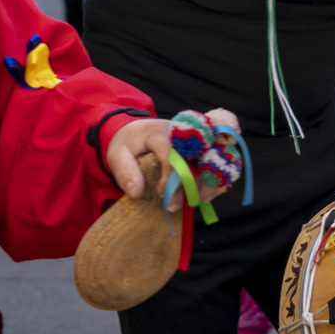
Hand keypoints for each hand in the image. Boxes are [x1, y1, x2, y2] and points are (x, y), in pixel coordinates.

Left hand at [106, 118, 229, 211]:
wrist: (137, 129)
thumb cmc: (128, 142)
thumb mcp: (117, 153)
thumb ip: (124, 171)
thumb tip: (136, 193)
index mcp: (161, 132)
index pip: (173, 155)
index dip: (170, 178)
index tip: (160, 194)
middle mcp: (183, 134)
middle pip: (197, 158)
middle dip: (191, 184)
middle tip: (176, 204)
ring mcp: (195, 140)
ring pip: (211, 161)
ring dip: (206, 184)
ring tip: (193, 201)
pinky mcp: (201, 148)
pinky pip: (217, 163)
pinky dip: (216, 180)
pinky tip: (206, 195)